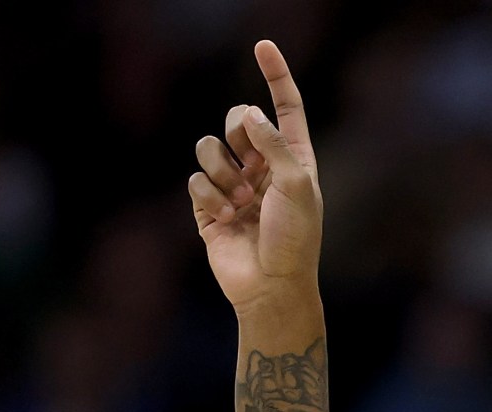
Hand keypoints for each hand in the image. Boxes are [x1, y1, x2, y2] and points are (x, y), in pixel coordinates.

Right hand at [189, 40, 322, 315]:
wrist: (271, 286)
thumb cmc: (294, 239)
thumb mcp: (296, 185)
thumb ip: (274, 144)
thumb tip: (250, 113)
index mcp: (294, 160)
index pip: (285, 108)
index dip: (276, 76)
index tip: (263, 45)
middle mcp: (263, 168)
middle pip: (237, 119)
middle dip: (238, 131)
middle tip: (249, 162)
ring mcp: (234, 186)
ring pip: (208, 147)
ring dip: (222, 170)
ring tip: (239, 201)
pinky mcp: (208, 206)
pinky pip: (195, 180)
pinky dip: (209, 196)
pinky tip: (224, 218)